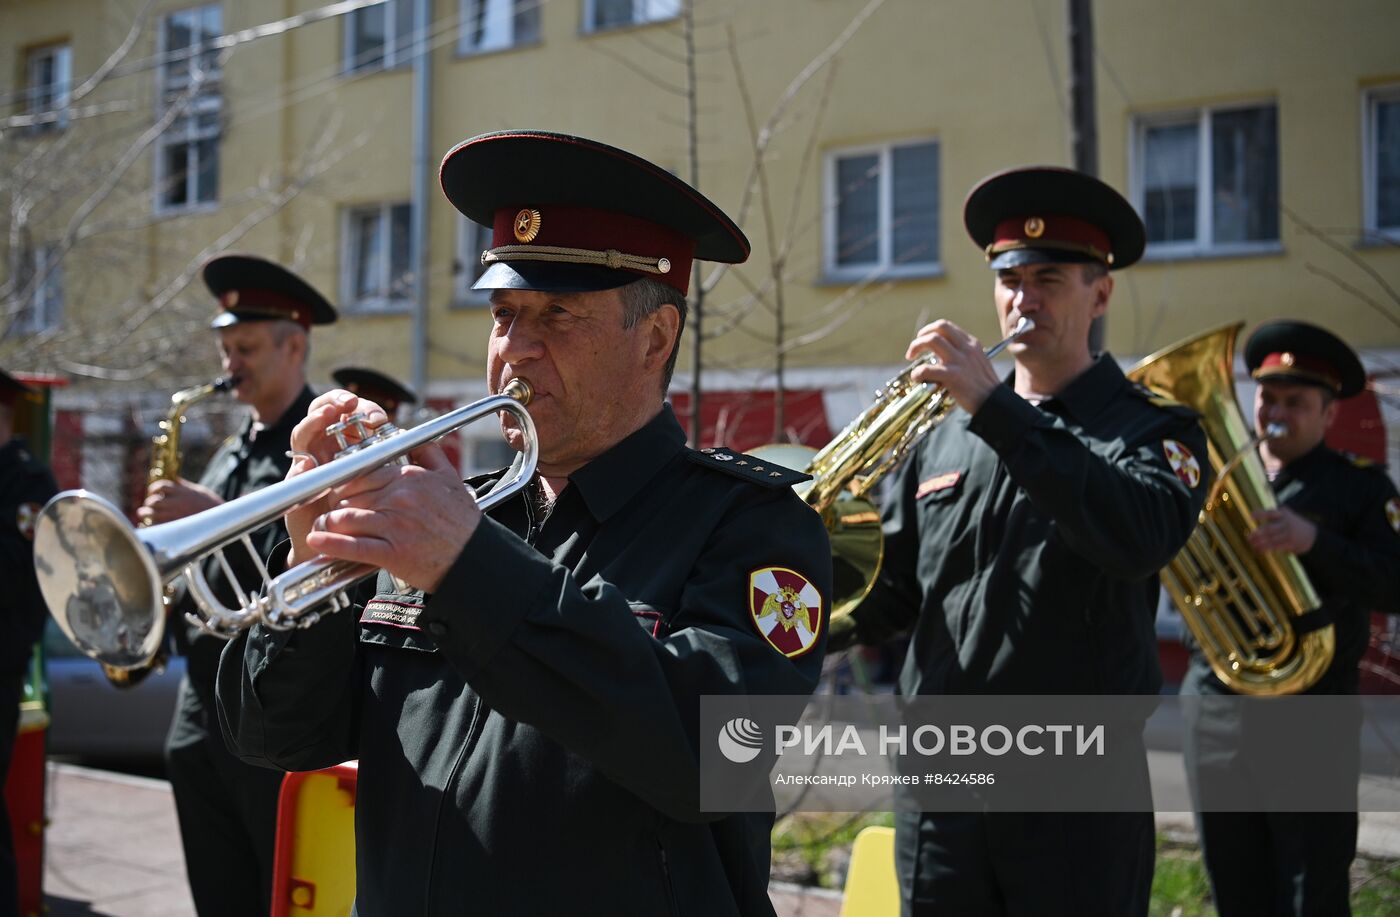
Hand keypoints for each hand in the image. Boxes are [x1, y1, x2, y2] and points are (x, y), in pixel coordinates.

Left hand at [138, 478, 222, 524]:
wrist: (221, 520)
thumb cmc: (211, 505)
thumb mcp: (198, 491)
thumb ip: (184, 486)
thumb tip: (173, 480)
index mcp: (183, 492)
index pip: (161, 486)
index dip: (153, 488)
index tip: (152, 492)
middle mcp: (177, 503)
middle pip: (154, 501)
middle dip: (149, 503)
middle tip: (147, 506)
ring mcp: (175, 516)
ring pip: (152, 514)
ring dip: (145, 514)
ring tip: (143, 514)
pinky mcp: (175, 527)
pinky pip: (157, 526)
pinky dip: (151, 524)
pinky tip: (150, 524)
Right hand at [284, 389, 389, 566]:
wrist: (343, 554)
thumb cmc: (373, 518)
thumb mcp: (391, 489)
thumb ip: (401, 464)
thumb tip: (419, 441)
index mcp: (350, 446)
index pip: (350, 413)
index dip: (361, 407)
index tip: (377, 412)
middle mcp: (327, 450)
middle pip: (323, 414)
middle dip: (335, 403)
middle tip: (349, 403)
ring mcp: (309, 467)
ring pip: (304, 435)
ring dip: (314, 422)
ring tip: (327, 414)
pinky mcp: (296, 488)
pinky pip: (295, 473)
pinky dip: (300, 466)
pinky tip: (308, 460)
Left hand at [304, 441, 480, 592]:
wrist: (474, 558)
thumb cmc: (462, 522)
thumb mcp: (450, 479)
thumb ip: (429, 454)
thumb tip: (415, 437)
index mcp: (409, 478)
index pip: (363, 472)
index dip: (345, 482)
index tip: (339, 490)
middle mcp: (400, 498)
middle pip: (350, 495)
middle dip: (334, 503)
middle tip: (327, 510)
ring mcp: (395, 525)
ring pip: (346, 517)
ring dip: (328, 523)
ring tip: (320, 527)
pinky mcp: (393, 553)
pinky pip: (354, 546)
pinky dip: (331, 544)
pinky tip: (316, 542)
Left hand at [906, 320, 1001, 414]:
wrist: (994, 402)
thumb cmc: (984, 386)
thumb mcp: (977, 362)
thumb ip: (962, 355)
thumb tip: (939, 355)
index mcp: (972, 344)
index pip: (947, 327)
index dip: (931, 331)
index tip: (923, 340)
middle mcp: (966, 348)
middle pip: (939, 327)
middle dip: (922, 334)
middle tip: (914, 348)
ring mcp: (960, 361)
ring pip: (932, 340)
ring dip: (916, 346)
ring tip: (911, 357)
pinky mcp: (953, 376)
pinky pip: (928, 369)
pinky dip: (918, 372)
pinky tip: (917, 377)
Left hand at [1248, 507, 1317, 554]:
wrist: (1313, 535)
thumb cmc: (1292, 524)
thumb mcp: (1286, 515)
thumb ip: (1272, 516)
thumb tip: (1252, 516)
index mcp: (1284, 513)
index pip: (1271, 513)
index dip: (1260, 514)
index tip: (1250, 516)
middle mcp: (1286, 523)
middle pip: (1270, 529)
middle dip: (1258, 533)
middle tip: (1249, 537)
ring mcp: (1289, 533)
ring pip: (1271, 539)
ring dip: (1260, 543)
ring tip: (1252, 544)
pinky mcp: (1290, 543)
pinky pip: (1276, 546)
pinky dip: (1266, 548)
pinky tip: (1258, 550)